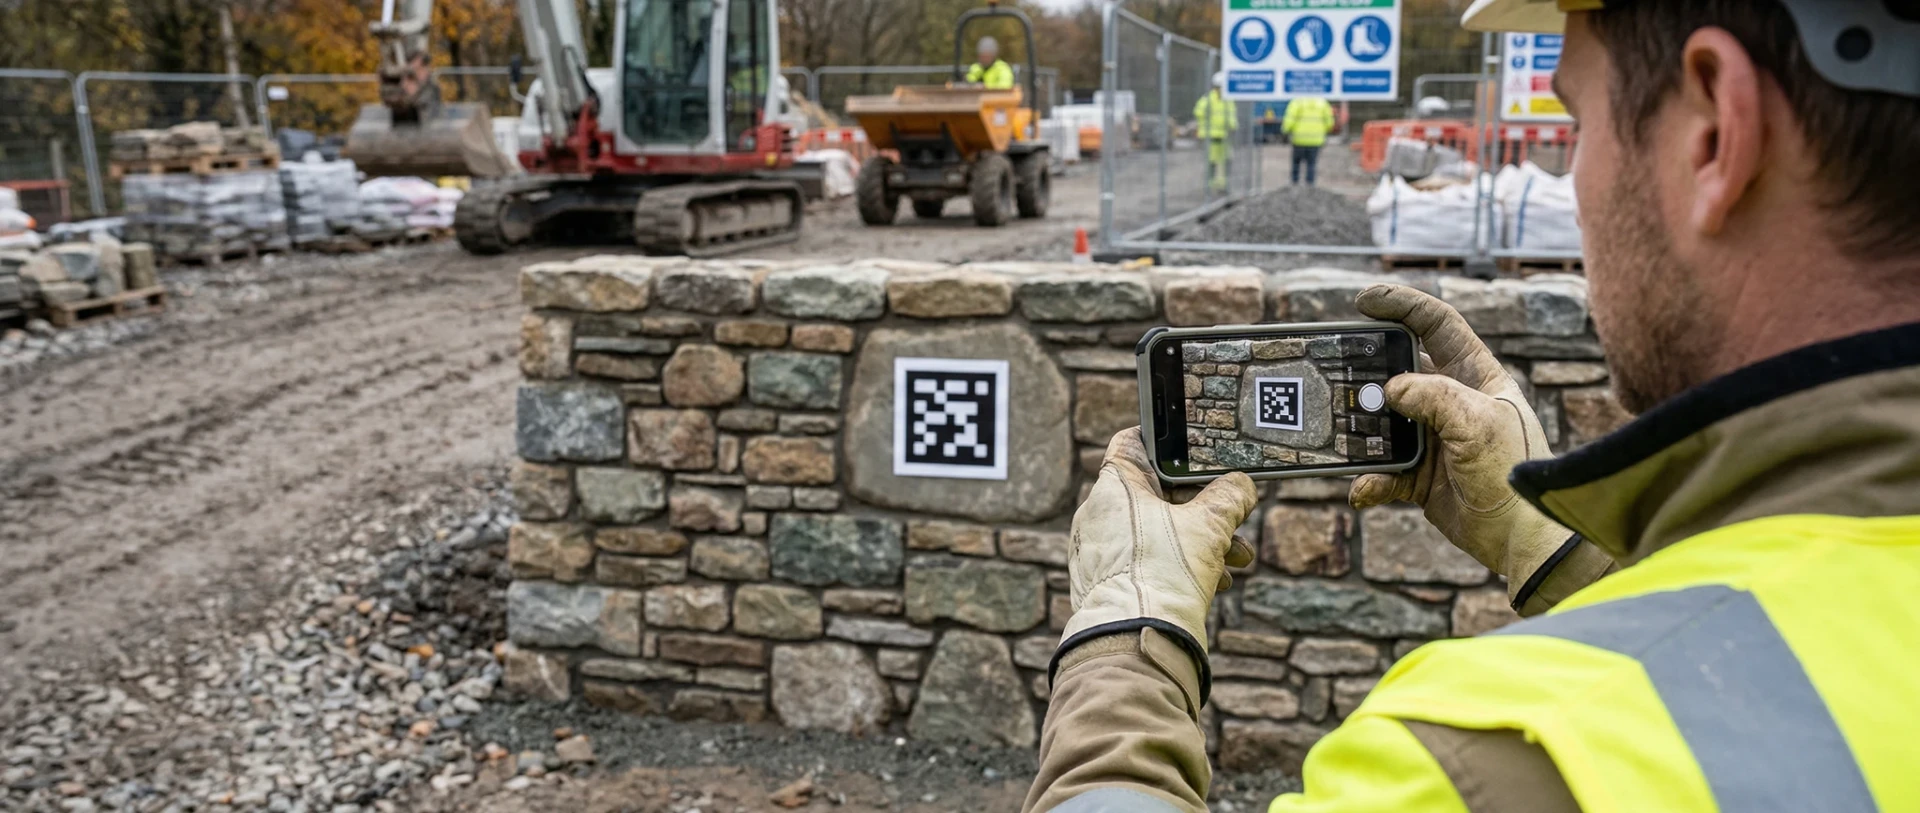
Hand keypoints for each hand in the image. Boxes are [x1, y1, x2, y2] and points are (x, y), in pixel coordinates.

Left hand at [1064, 428, 1257, 651]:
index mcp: (1114, 487)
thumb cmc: (1164, 575)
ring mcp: (1100, 551)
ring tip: (1237, 560)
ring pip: (1157, 533)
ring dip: (1200, 542)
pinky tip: (1214, 584)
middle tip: (1234, 517)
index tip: (1195, 447)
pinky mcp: (1106, 584)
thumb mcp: (1209, 527)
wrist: (1133, 644)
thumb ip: (1230, 498)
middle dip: (1203, 508)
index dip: (1166, 439)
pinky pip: (1147, 563)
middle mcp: (1099, 515)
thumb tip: (1242, 486)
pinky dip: (1179, 567)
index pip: (1133, 443)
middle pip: (1157, 494)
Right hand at [1348, 284, 1569, 602]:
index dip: (1403, 306)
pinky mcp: (1420, 475)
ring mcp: (1434, 438)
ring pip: (1384, 421)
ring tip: (1344, 432)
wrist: (1519, 539)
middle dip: (1369, 371)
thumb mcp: (1478, 423)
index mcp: (1477, 377)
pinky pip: (1383, 470)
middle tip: (1339, 370)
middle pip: (1401, 371)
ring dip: (1362, 429)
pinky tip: (1365, 490)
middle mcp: (1453, 402)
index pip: (1438, 326)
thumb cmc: (1512, 473)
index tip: (1365, 301)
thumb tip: (1389, 389)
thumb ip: (1433, 397)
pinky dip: (1370, 479)